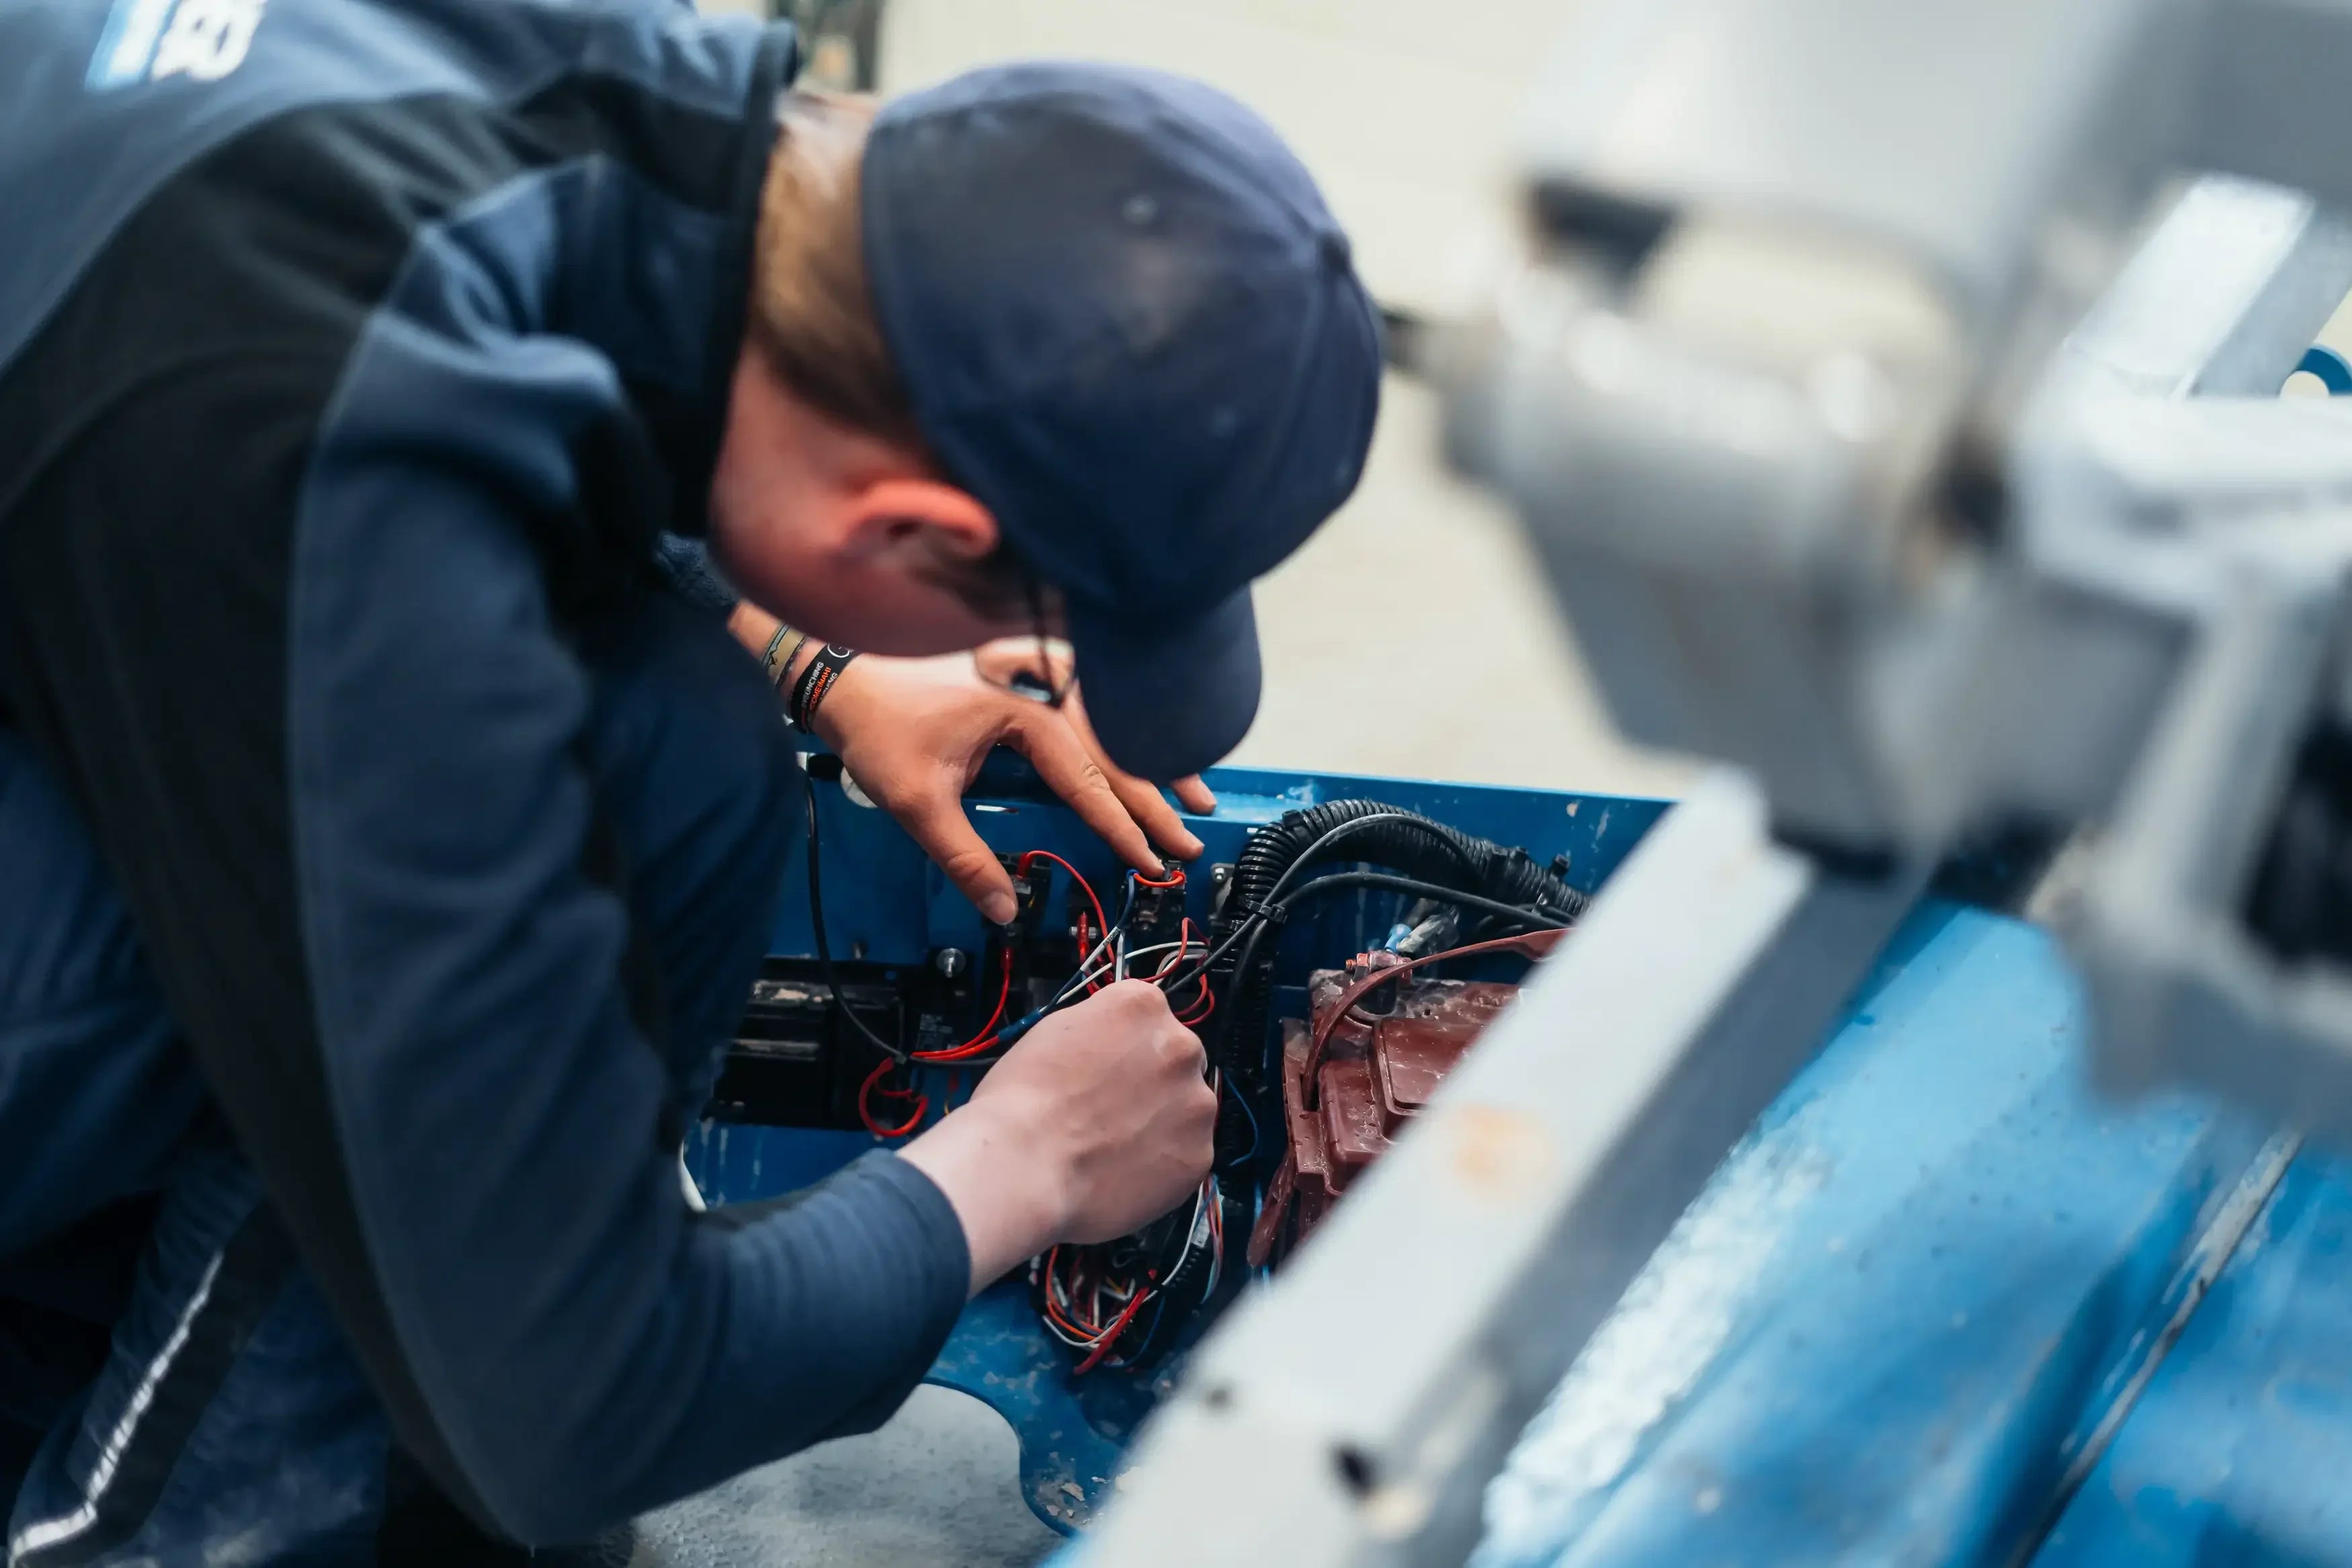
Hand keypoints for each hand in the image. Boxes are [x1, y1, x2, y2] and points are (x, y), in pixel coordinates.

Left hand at [811, 652, 1209, 922]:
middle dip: (1159, 798)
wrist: (835, 667)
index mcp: (1025, 714)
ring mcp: (1033, 682)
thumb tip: (1005, 911)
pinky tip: (1142, 754)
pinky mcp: (1021, 684)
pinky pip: (1087, 714)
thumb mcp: (916, 802)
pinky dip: (1119, 740)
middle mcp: (1039, 691)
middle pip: (1115, 750)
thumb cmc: (875, 723)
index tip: (1155, 860)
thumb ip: (965, 859)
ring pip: (1109, 728)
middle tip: (1193, 839)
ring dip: (1152, 763)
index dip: (1125, 826)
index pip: (1090, 779)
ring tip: (1196, 795)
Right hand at [899, 982, 1216, 1290]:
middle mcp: (1181, 1046)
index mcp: (1144, 1006)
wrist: (1023, 1162)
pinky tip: (1124, 1168)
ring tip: (1115, 1144)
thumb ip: (1101, 1028)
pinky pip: (1186, 1155)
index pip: (1151, 1018)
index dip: (1129, 1047)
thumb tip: (1114, 1043)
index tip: (1115, 1066)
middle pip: (1176, 1060)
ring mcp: (1196, 1102)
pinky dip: (1163, 1163)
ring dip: (1162, 1123)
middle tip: (1113, 1109)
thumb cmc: (1023, 1100)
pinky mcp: (1198, 1153)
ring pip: (1187, 1109)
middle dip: (1152, 1083)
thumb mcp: (1055, 1030)